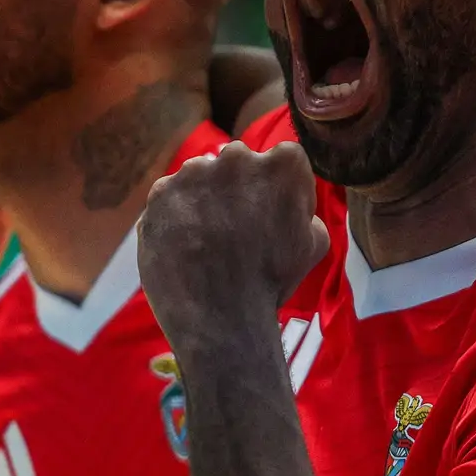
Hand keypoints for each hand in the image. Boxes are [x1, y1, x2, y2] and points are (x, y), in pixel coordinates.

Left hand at [137, 141, 327, 350]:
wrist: (222, 318)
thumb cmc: (273, 282)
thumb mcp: (314, 244)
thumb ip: (305, 209)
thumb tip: (292, 202)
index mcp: (283, 164)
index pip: (282, 160)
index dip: (276, 189)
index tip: (270, 214)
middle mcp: (237, 157)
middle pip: (237, 163)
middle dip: (237, 188)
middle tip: (235, 228)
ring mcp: (194, 172)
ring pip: (200, 177)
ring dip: (203, 199)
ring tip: (206, 240)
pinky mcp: (160, 192)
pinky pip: (171, 197)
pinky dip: (175, 216)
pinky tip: (184, 244)